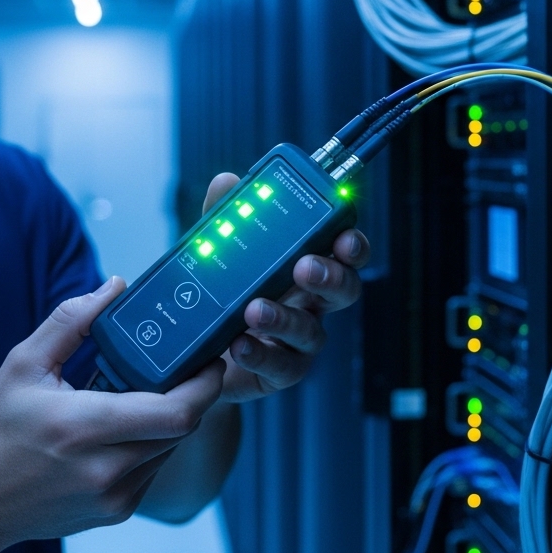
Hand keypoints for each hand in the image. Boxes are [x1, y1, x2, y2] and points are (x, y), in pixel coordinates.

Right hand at [0, 278, 224, 551]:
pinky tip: (125, 427)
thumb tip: (115, 287)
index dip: (205, 383)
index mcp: (82, 427)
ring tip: (144, 393)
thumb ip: (72, 321)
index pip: (176, 411)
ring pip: (172, 448)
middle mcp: (104, 468)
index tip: (210, 357)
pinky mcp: (117, 511)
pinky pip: (154, 467)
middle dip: (193, 394)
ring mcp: (114, 496)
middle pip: (183, 427)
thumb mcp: (23, 365)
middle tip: (188, 366)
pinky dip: (151, 443)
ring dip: (170, 418)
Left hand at [200, 173, 370, 403]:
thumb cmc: (223, 297)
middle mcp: (311, 303)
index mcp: (306, 266)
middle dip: (331, 276)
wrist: (200, 355)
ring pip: (312, 330)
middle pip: (344, 289)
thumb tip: (226, 182)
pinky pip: (282, 366)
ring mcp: (298, 339)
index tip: (344, 236)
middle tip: (305, 267)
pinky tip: (240, 344)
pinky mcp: (280, 370)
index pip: (342, 252)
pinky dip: (261, 354)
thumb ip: (225, 219)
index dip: (351, 244)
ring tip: (255, 308)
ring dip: (285, 317)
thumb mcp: (221, 253)